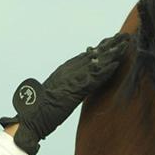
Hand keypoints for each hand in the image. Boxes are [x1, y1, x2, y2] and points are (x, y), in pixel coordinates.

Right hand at [0, 33, 129, 154]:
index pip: (85, 56)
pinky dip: (105, 71)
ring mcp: (71, 80)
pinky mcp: (74, 91)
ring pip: (96, 63)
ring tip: (125, 44)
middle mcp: (67, 71)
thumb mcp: (54, 93)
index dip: (100, 48)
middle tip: (124, 36)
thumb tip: (72, 85)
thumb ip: (64, 85)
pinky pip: (93, 79)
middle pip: (93, 55)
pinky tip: (116, 64)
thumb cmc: (39, 110)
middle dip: (109, 46)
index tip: (113, 39)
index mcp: (62, 71)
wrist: (29, 118)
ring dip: (112, 54)